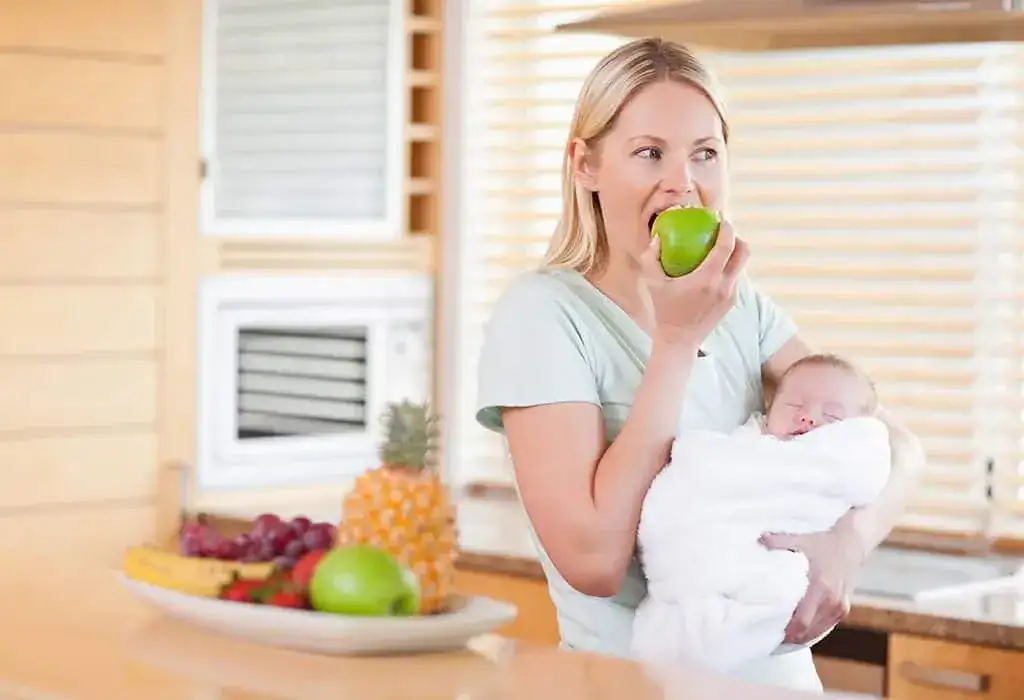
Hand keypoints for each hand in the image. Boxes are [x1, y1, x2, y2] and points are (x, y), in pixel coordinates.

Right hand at [639, 219, 748, 347]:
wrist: (679, 340)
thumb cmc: (664, 310)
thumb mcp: (653, 283)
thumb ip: (651, 258)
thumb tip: (657, 238)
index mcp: (707, 278)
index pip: (726, 246)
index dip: (728, 229)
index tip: (721, 219)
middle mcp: (724, 286)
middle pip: (744, 252)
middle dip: (738, 238)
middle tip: (725, 232)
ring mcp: (730, 295)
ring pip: (741, 266)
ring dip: (734, 254)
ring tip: (720, 249)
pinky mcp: (732, 303)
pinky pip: (735, 279)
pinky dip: (729, 270)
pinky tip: (716, 268)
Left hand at [759, 525, 865, 644]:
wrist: (851, 545)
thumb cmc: (823, 543)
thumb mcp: (801, 540)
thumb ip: (780, 541)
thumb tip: (759, 539)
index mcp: (820, 585)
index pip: (803, 619)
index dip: (788, 631)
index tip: (772, 633)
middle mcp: (832, 600)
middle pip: (809, 630)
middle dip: (791, 637)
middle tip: (772, 638)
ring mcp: (839, 606)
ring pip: (818, 632)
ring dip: (801, 637)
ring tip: (782, 638)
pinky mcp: (843, 609)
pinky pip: (826, 626)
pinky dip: (812, 632)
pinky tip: (798, 633)